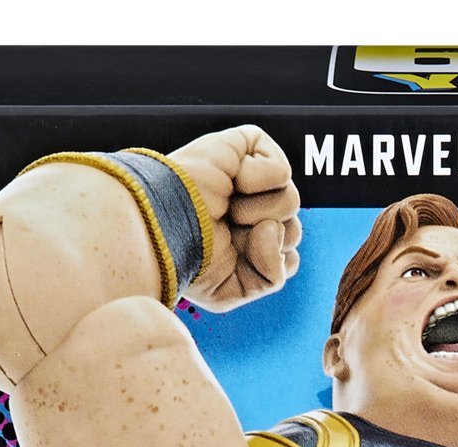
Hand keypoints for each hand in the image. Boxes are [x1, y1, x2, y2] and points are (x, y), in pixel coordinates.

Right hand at [168, 124, 301, 310]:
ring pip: (291, 202)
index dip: (267, 264)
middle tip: (225, 229)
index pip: (288, 256)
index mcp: (250, 240)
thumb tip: (275, 229)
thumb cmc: (189, 260)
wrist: (163, 229)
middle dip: (263, 240)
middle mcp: (254, 207)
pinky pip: (281, 170)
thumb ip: (272, 276)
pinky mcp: (248, 145)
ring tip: (226, 206)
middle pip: (294, 230)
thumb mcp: (233, 290)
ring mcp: (252, 176)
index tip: (231, 259)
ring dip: (257, 212)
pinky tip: (232, 181)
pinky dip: (257, 182)